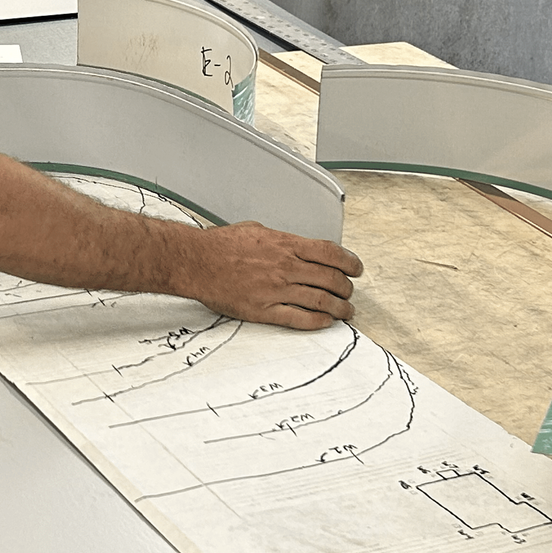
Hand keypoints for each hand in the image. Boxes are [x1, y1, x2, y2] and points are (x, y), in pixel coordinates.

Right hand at [186, 224, 362, 329]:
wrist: (195, 262)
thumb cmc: (219, 246)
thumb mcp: (256, 230)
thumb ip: (279, 239)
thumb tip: (292, 244)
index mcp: (285, 244)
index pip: (331, 253)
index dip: (350, 262)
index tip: (356, 268)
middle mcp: (285, 267)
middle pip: (331, 279)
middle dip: (346, 288)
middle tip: (348, 292)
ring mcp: (276, 289)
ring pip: (321, 301)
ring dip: (339, 308)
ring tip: (346, 312)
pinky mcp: (264, 309)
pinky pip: (299, 318)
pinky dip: (318, 322)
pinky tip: (325, 322)